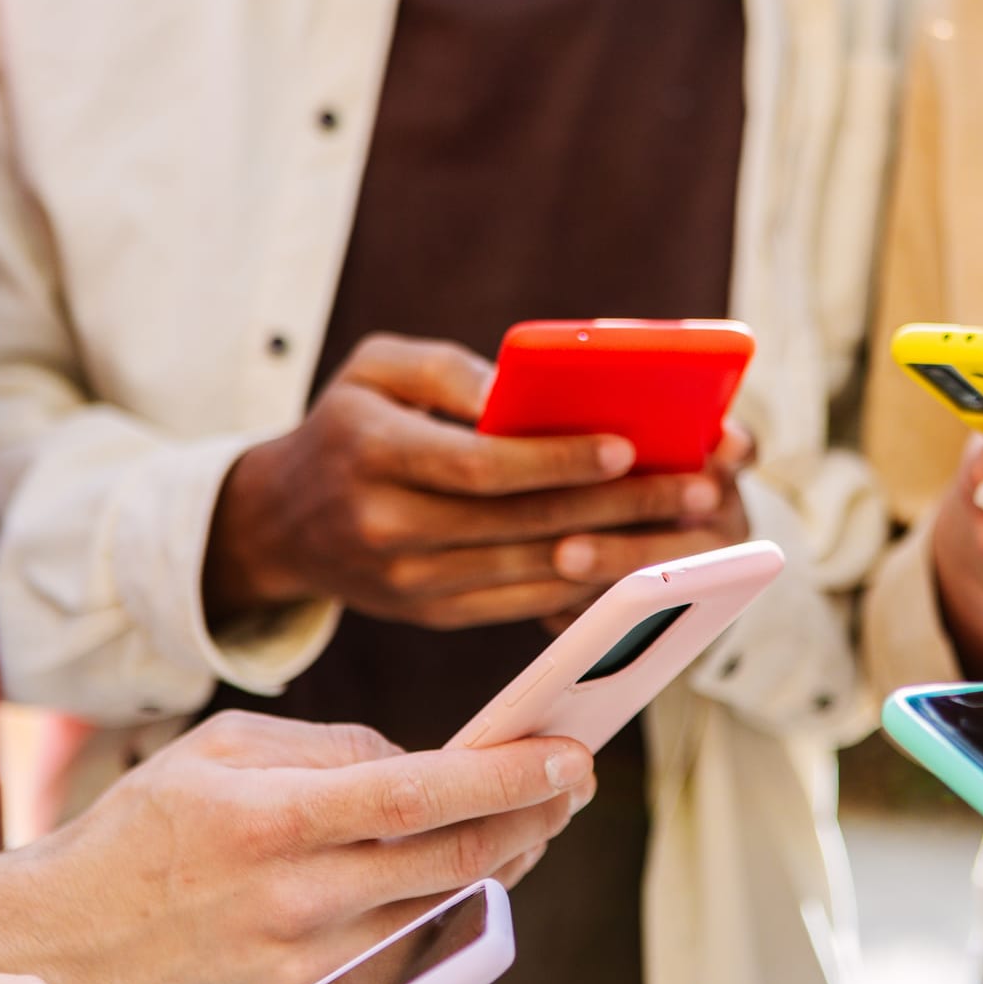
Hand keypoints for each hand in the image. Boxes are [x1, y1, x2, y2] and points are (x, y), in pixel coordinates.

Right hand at [0, 711, 594, 983]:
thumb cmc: (152, 825)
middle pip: (454, 861)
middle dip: (534, 817)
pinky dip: (456, 909)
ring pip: (446, 912)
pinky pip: (413, 955)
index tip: (571, 756)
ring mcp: (306, 967)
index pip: (420, 795)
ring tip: (538, 818)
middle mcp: (295, 899)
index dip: (507, 777)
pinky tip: (478, 869)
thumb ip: (336, 746)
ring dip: (508, 862)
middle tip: (575, 782)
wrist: (68, 940)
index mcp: (273, 820)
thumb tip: (432, 760)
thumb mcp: (227, 749)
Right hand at [206, 335, 723, 628]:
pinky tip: (642, 561)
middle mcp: (387, 524)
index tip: (625, 446)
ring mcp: (410, 581)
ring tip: (690, 529)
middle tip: (700, 488)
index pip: (479, 466)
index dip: (556, 460)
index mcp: (371, 452)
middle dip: (620, 506)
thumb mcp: (374, 369)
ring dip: (621, 550)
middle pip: (521, 521)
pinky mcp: (433, 614)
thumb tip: (518, 396)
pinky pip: (522, 603)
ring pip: (532, 568)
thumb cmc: (348, 426)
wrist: (282, 522)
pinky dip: (586, 583)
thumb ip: (446, 370)